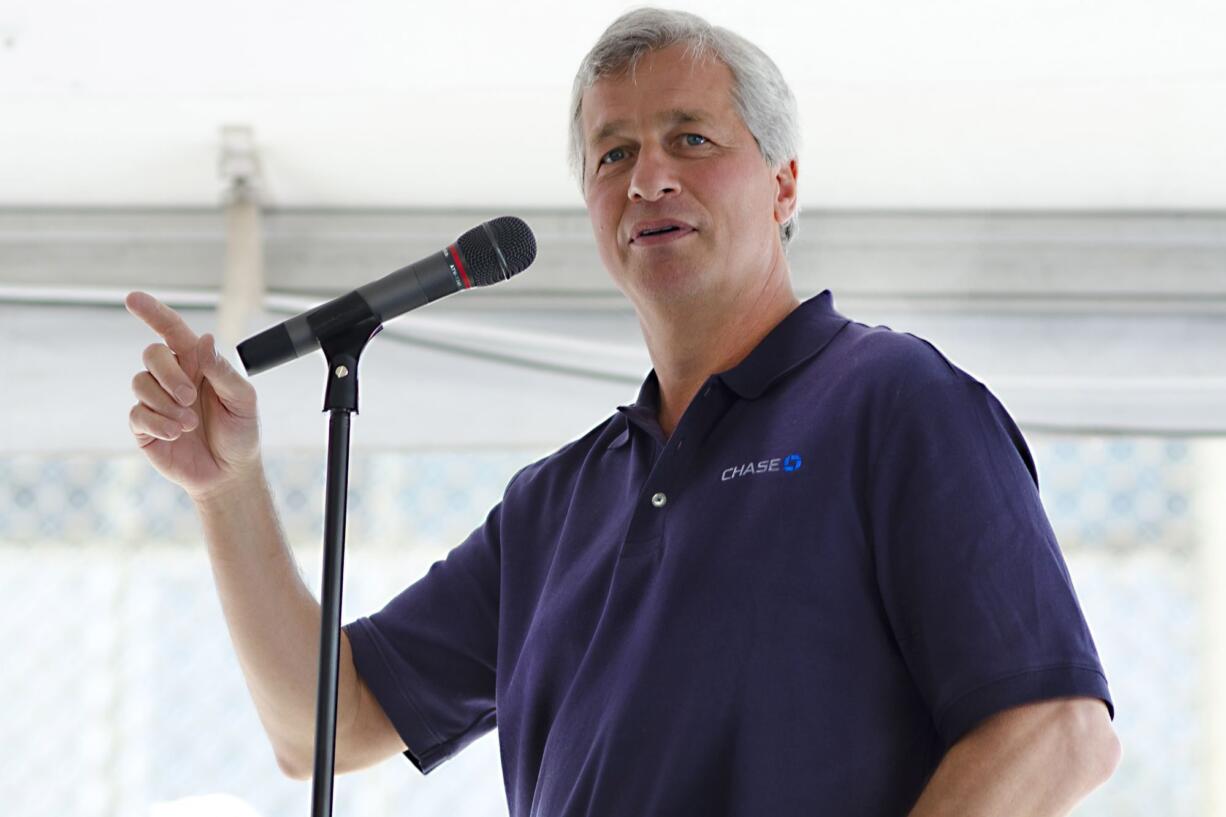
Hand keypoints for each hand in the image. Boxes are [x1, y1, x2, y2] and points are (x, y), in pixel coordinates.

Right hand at [125, 291, 261, 500]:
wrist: (230, 472)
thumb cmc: (240, 432)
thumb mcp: (242, 400)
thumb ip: (222, 370)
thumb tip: (204, 338)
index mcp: (198, 363)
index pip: (172, 330)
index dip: (153, 313)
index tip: (133, 298)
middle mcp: (174, 377)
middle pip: (152, 354)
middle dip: (169, 374)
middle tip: (191, 397)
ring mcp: (156, 400)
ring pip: (140, 383)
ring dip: (166, 403)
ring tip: (190, 424)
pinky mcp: (144, 426)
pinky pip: (137, 413)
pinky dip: (158, 423)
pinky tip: (177, 434)